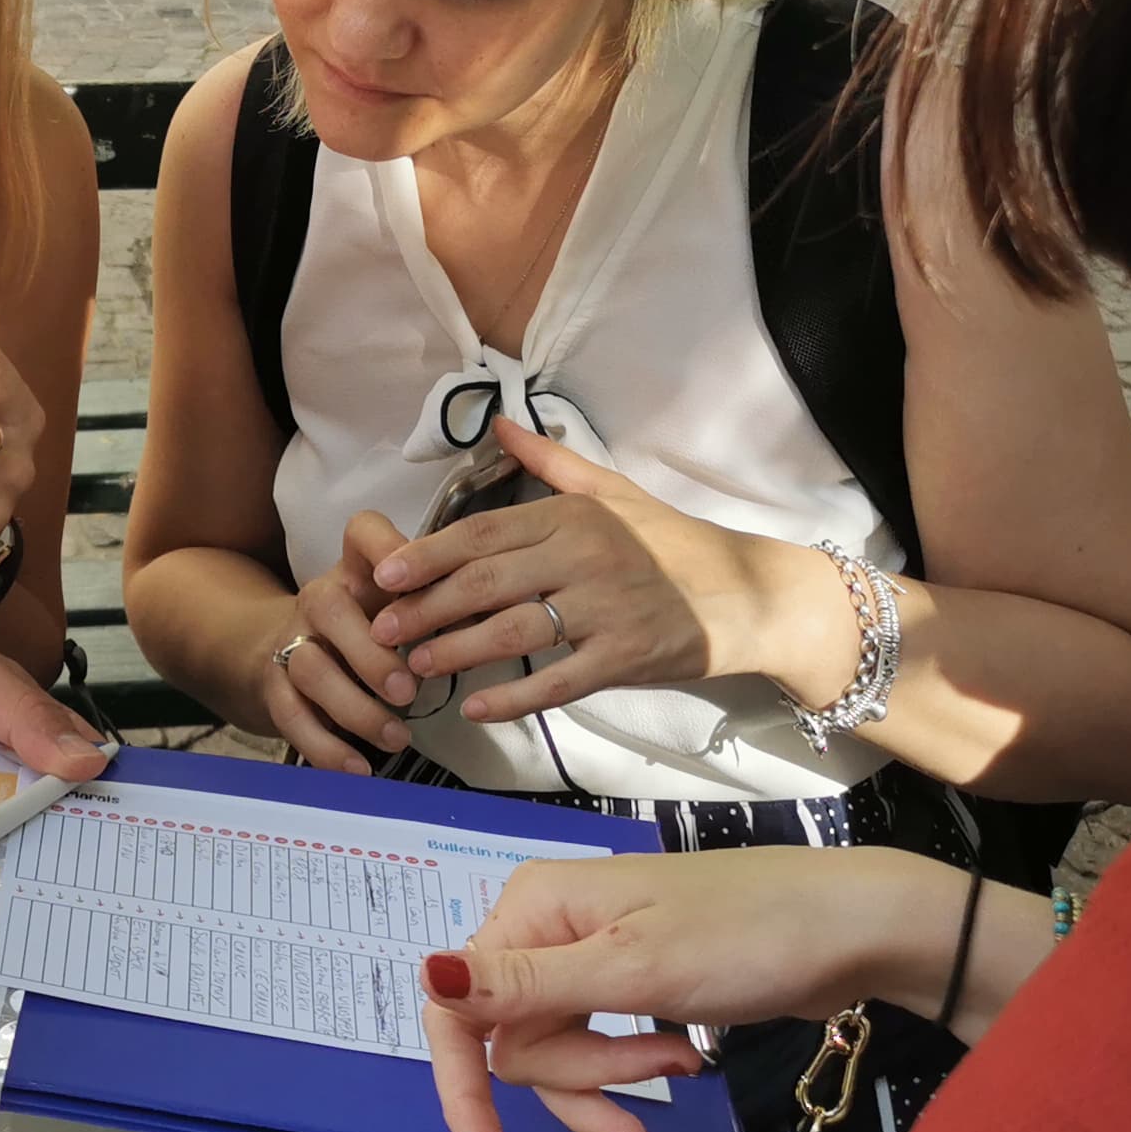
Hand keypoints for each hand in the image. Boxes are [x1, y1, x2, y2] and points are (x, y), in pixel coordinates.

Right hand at [256, 513, 421, 773]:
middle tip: (410, 690)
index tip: (402, 580)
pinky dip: (326, 747)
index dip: (384, 548)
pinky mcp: (275, 688)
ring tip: (398, 737)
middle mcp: (318, 598)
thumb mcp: (399, 606)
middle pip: (327, 607)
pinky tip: (360, 768)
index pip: (363, 533)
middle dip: (370, 652)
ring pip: (310, 667)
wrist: (283, 648)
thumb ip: (442, 607)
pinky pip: (291, 717)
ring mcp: (291, 642)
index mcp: (357, 570)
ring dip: (356, 708)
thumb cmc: (366, 624)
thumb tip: (495, 618)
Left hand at [366, 419, 781, 721]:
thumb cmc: (670, 542)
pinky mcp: (625, 657)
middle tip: (384, 629)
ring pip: (513, 632)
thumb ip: (549, 460)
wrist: (746, 595)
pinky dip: (514, 698)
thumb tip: (498, 424)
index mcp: (573, 515)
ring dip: (458, 651)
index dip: (429, 555)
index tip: (385, 575)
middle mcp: (584, 557)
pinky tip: (477, 707)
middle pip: (486, 583)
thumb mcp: (612, 491)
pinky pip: (558, 681)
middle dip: (427, 607)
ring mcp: (605, 610)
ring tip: (416, 665)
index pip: (484, 534)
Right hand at [420, 847, 959, 1131]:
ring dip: (614, 1075)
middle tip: (656, 1079)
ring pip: (557, 1050)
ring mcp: (588, 954)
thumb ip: (527, 986)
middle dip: (580, 1078)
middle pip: (515, 1040)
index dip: (464, 1090)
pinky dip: (632, 1065)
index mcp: (532, 908)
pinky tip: (685, 1060)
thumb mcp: (634, 969)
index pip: (458, 1010)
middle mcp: (546, 926)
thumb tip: (427, 977)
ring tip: (687, 1067)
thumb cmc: (747, 936)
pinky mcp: (628, 979)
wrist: (849, 927)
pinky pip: (597, 1041)